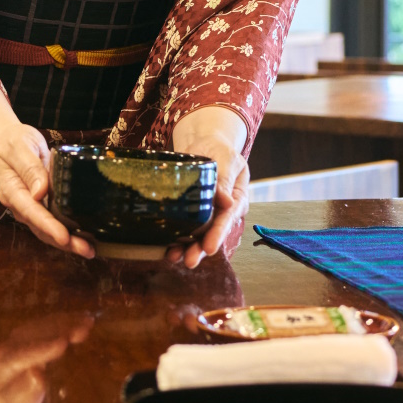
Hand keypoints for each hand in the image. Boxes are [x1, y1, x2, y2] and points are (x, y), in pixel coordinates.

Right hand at [0, 83, 93, 258]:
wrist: (5, 141)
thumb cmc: (12, 142)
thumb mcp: (20, 148)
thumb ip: (29, 168)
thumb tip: (40, 192)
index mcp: (12, 190)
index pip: (31, 212)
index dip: (48, 226)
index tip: (64, 237)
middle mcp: (20, 204)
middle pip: (41, 228)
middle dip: (63, 242)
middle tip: (87, 251)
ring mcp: (29, 207)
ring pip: (47, 230)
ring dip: (68, 243)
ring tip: (90, 250)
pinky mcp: (40, 205)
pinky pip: (52, 222)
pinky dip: (68, 232)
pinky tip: (85, 237)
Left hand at [167, 105, 249, 268]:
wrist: (204, 141)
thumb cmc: (220, 150)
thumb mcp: (227, 160)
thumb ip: (226, 180)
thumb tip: (227, 202)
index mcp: (236, 200)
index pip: (228, 219)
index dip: (218, 234)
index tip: (210, 248)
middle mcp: (221, 211)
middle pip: (212, 233)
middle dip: (200, 249)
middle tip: (189, 261)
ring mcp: (205, 213)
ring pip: (197, 235)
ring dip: (185, 248)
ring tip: (173, 257)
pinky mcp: (189, 211)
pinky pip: (183, 227)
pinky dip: (174, 238)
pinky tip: (165, 247)